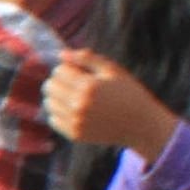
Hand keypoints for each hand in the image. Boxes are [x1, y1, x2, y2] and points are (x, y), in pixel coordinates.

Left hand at [40, 48, 176, 157]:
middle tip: (75, 83)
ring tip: (74, 97)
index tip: (78, 72)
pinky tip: (74, 111)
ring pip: (48, 103)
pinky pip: (53, 120)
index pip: (58, 71)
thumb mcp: (112, 70)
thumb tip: (61, 54)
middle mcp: (79, 105)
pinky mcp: (75, 135)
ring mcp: (76, 121)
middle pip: (49, 86)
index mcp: (89, 86)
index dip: (67, 68)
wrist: (140, 125)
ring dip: (58, 97)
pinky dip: (60, 113)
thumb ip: (87, 59)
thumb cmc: (127, 93)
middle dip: (59, 81)